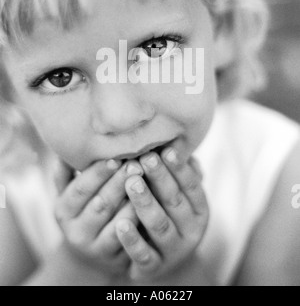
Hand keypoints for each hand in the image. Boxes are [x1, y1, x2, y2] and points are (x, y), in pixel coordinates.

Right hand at [54, 159, 142, 275]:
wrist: (89, 254)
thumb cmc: (83, 211)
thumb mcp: (68, 194)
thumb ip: (65, 172)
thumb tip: (62, 146)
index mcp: (63, 210)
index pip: (81, 188)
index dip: (98, 172)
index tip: (116, 156)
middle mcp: (76, 231)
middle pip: (101, 203)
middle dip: (120, 181)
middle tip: (137, 163)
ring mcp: (96, 248)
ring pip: (118, 220)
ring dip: (134, 199)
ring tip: (147, 179)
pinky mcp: (115, 259)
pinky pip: (131, 237)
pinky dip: (140, 218)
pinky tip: (152, 202)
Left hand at [115, 148, 208, 280]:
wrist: (162, 257)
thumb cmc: (168, 213)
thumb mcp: (178, 195)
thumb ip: (178, 173)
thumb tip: (177, 141)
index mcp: (200, 210)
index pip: (191, 186)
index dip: (179, 168)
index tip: (166, 149)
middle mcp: (191, 231)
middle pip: (175, 202)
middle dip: (160, 179)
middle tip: (145, 158)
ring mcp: (174, 251)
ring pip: (160, 225)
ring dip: (146, 203)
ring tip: (131, 182)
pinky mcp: (154, 267)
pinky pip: (144, 254)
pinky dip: (133, 240)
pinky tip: (120, 225)